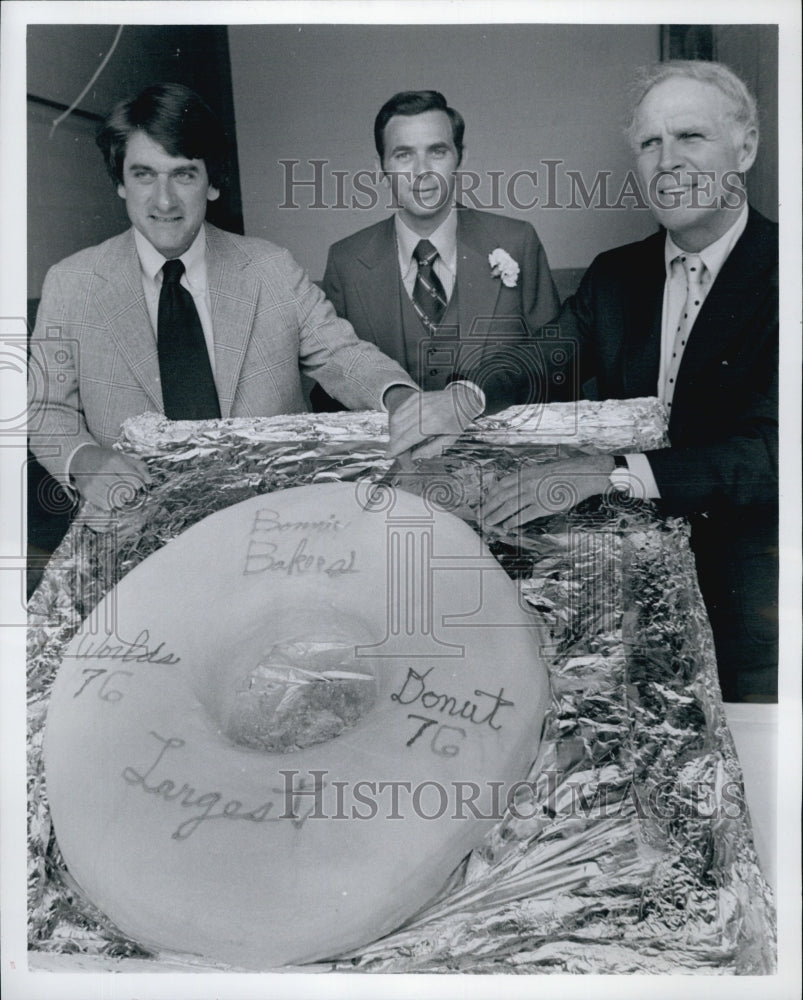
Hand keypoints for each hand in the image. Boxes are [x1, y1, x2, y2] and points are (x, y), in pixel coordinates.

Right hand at [70, 445, 151, 510]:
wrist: (81, 458)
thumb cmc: (105, 458)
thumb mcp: (123, 457)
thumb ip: (139, 467)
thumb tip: (149, 480)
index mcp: (114, 461)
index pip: (135, 480)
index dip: (138, 483)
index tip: (133, 482)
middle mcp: (103, 472)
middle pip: (127, 492)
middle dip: (130, 492)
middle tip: (125, 487)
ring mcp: (94, 483)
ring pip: (117, 501)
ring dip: (120, 498)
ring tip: (116, 491)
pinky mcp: (87, 492)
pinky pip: (106, 505)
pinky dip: (110, 502)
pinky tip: (107, 494)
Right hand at [386, 383, 484, 462]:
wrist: (463, 400)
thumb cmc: (457, 421)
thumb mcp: (449, 440)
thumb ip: (430, 450)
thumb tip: (413, 457)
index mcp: (434, 423)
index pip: (408, 437)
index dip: (397, 448)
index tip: (389, 455)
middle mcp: (424, 411)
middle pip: (399, 429)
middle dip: (394, 442)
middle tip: (395, 451)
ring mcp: (419, 402)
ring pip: (396, 419)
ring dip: (393, 433)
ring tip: (398, 441)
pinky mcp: (415, 397)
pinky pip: (399, 410)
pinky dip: (396, 421)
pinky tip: (400, 429)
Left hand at [482, 455, 614, 529]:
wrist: (585, 473)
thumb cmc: (568, 472)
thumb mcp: (544, 469)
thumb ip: (530, 478)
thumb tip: (518, 486)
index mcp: (526, 473)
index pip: (501, 484)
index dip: (490, 494)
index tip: (484, 502)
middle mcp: (527, 482)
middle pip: (501, 496)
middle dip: (488, 507)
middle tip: (480, 516)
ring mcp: (535, 494)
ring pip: (509, 506)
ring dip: (496, 515)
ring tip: (488, 522)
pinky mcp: (544, 505)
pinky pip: (524, 515)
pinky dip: (513, 521)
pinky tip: (507, 526)